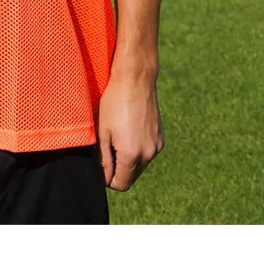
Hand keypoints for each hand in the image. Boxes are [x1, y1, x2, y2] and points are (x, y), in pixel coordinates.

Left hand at [96, 61, 163, 190]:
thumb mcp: (103, 131)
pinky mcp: (161, 137)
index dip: (108, 179)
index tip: (102, 165)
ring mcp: (157, 145)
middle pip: (131, 176)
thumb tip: (105, 178)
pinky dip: (138, 148)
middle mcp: (148, 154)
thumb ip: (104, 159)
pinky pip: (148, 152)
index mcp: (131, 155)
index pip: (121, 184)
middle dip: (119, 169)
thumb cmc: (114, 103)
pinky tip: (129, 130)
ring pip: (140, 165)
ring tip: (118, 136)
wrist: (136, 80)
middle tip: (108, 148)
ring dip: (129, 159)